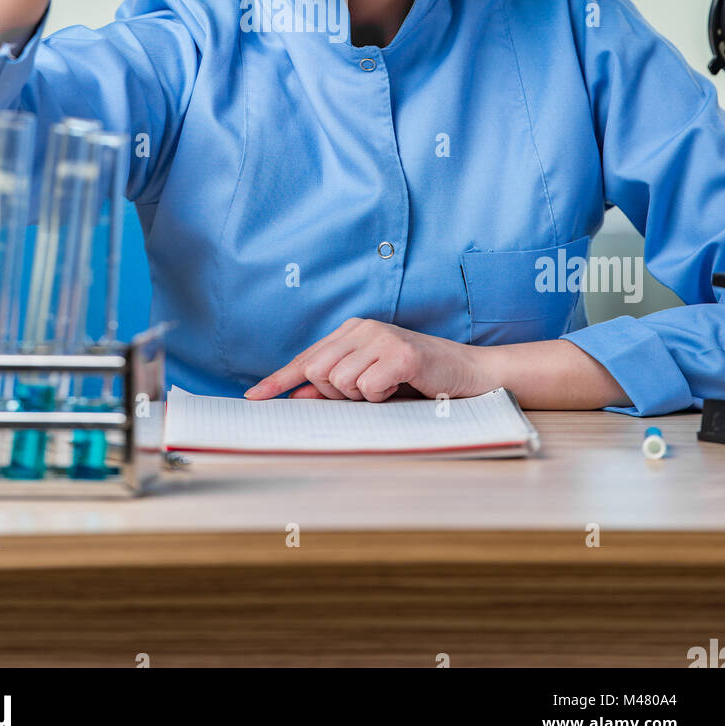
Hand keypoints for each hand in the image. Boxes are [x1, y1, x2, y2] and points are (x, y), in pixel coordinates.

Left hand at [244, 318, 489, 402]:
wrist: (471, 376)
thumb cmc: (419, 382)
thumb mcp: (372, 387)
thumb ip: (336, 390)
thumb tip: (298, 398)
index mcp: (352, 331)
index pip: (307, 358)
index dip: (279, 380)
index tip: (253, 398)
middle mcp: (363, 327)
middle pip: (317, 372)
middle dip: (336, 394)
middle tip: (371, 393)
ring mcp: (382, 337)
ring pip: (340, 382)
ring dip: (363, 397)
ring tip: (390, 389)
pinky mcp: (401, 352)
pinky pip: (367, 387)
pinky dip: (382, 397)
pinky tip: (401, 387)